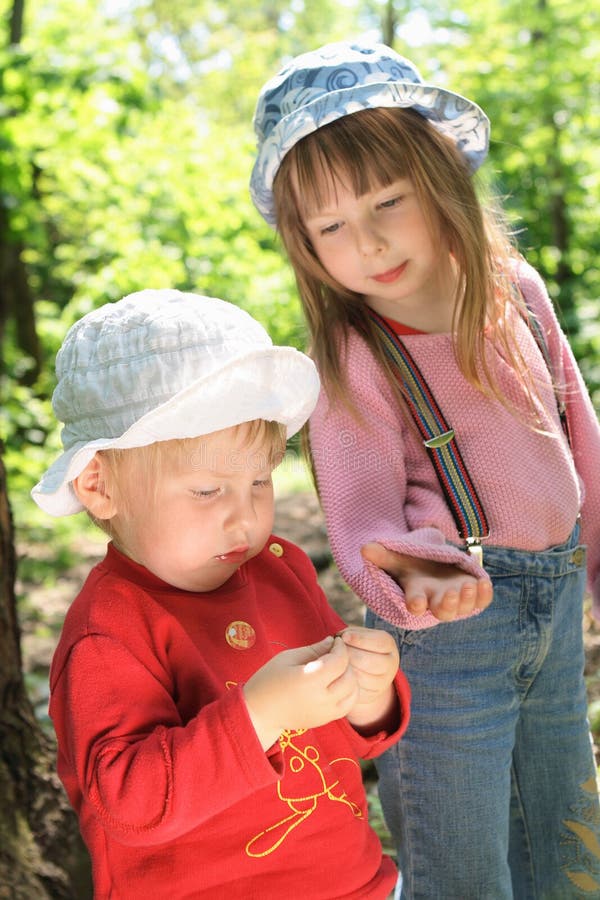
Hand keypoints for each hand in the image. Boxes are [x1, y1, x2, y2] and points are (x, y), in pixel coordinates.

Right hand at [243, 636, 358, 749]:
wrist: (259, 712)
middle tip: (335, 654)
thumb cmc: (269, 680)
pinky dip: (349, 692)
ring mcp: (325, 713)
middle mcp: (321, 699)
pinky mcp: (325, 720)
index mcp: (309, 681)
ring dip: (351, 678)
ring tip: (337, 670)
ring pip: (353, 693)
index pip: (339, 661)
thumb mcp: (288, 658)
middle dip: (347, 662)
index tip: (335, 641)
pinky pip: (348, 705)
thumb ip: (313, 649)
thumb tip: (332, 641)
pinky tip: (336, 684)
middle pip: (350, 677)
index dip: (341, 648)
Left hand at [337, 626, 399, 730]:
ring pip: (359, 677)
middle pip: (367, 661)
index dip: (359, 639)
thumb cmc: (359, 645)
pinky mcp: (372, 695)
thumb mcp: (358, 634)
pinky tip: (339, 673)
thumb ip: (351, 633)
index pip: (378, 642)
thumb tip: (340, 640)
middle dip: (348, 654)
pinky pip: (355, 689)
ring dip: (344, 668)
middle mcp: (390, 664)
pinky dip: (344, 681)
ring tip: (336, 661)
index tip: (343, 637)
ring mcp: (383, 682)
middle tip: (336, 651)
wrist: (366, 668)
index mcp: (389, 645)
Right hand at [362, 542, 492, 621]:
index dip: (417, 604)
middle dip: (448, 605)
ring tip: (467, 585)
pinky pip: (481, 601)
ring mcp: (457, 599)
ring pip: (463, 608)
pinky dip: (484, 595)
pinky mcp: (473, 594)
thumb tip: (365, 548)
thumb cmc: (414, 567)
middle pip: (444, 612)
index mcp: (419, 594)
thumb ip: (383, 555)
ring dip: (467, 599)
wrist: (436, 569)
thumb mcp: (398, 559)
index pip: (416, 604)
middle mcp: (438, 601)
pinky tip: (484, 582)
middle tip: (449, 594)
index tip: (417, 604)